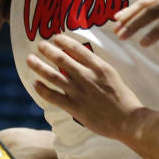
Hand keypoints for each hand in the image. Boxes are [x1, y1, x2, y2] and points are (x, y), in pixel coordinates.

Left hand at [27, 34, 144, 139]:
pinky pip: (53, 96)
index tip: (55, 38)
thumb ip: (99, 69)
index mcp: (99, 67)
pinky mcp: (74, 107)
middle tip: (40, 45)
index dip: (64, 41)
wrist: (128, 120)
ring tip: (29, 59)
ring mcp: (79, 92)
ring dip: (39, 66)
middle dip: (47, 50)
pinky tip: (35, 83)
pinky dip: (42, 89)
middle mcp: (86, 76)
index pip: (77, 49)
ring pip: (52, 75)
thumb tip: (86, 62)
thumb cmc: (125, 100)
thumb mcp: (114, 76)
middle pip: (61, 59)